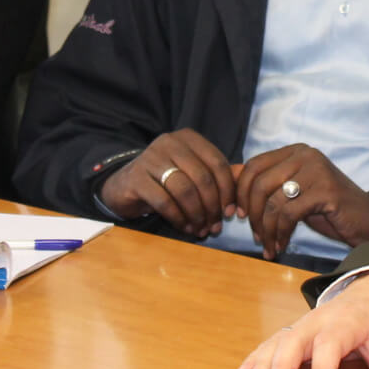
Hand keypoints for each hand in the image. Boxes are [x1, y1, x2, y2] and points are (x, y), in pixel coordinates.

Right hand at [97, 128, 236, 237]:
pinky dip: (178, 218)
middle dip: (212, 207)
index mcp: (189, 138)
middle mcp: (170, 142)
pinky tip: (184, 227)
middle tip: (215, 227)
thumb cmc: (165, 180)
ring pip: (185, 190)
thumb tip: (244, 189)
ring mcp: (150, 157)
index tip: (231, 213)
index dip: (228, 191)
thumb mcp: (192, 173)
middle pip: (203, 177)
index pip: (218, 163)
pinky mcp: (136, 177)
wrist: (124, 186)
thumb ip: (217, 177)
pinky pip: (164, 201)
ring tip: (200, 229)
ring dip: (197, 215)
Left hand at [233, 143, 368, 260]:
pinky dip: (280, 233)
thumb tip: (229, 176)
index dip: (239, 191)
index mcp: (295, 151)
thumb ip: (264, 184)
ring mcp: (316, 171)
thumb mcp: (292, 193)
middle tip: (255, 236)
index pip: (253, 165)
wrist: (366, 219)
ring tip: (269, 245)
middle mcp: (304, 155)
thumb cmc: (327, 207)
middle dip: (251, 214)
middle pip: (259, 183)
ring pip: (272, 201)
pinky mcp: (325, 191)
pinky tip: (281, 244)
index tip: (237, 215)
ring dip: (266, 229)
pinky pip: (289, 214)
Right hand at [235, 271, 368, 368]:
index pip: (331, 343)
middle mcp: (320, 320)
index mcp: (347, 320)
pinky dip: (257, 358)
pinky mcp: (296, 331)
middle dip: (282, 367)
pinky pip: (272, 342)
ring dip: (263, 364)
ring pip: (278, 340)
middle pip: (295, 339)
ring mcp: (305, 324)